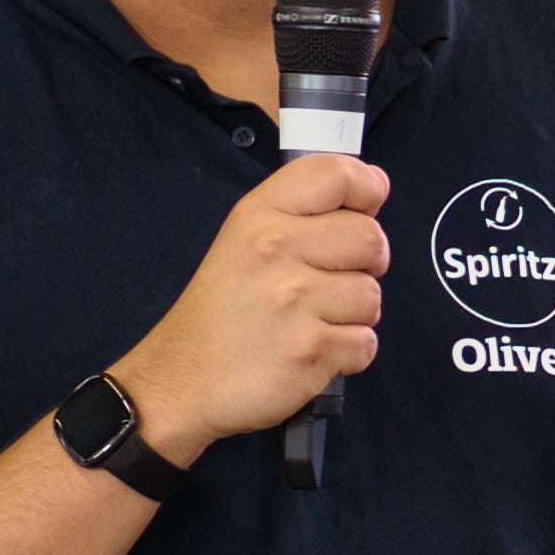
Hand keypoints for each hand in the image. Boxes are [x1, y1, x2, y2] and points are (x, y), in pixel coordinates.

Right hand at [116, 155, 387, 458]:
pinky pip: (366, 343)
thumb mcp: (242, 239)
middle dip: (366, 263)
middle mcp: (276, 249)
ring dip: (353, 315)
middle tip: (331, 281)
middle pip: (371, 238)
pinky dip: (346, 354)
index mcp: (260, 215)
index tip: (366, 209)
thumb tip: (373, 190)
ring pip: (372, 295)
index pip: (337, 174)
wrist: (181, 380)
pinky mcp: (310, 350)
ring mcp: (294, 301)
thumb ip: (300, 214)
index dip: (367, 189)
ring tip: (311, 321)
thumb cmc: (220, 312)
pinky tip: (310, 351)